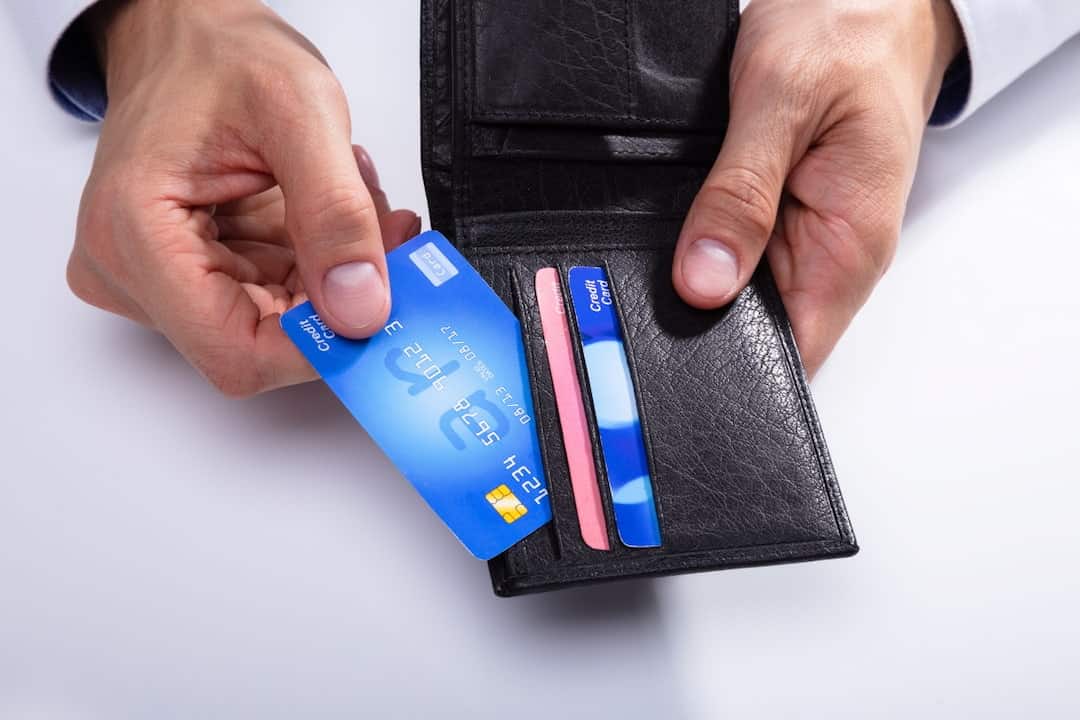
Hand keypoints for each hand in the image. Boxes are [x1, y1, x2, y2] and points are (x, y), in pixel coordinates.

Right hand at [67, 0, 418, 395]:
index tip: (381, 304)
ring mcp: (153, 277)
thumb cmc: (219, 55)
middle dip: (337, 297)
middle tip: (387, 233)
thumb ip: (335, 215)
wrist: (187, 35)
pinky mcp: (184, 271)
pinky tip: (328, 210)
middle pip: (258, 339)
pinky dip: (315, 262)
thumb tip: (360, 309)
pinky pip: (269, 295)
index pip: (235, 351)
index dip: (317, 346)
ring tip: (354, 198)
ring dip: (332, 273)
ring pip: (274, 319)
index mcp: (135, 232)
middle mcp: (129, 270)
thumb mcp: (301, 115)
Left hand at [672, 0, 961, 375]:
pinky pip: (738, 254)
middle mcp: (832, 256)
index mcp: (848, 247)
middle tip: (652, 287)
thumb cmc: (848, 34)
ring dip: (701, 278)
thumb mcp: (780, 102)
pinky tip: (685, 221)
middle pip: (758, 333)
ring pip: (740, 294)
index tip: (676, 347)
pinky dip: (706, 244)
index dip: (733, 365)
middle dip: (702, 319)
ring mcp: (808, 240)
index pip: (794, 355)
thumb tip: (703, 281)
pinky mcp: (784, 219)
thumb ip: (740, 194)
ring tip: (669, 241)